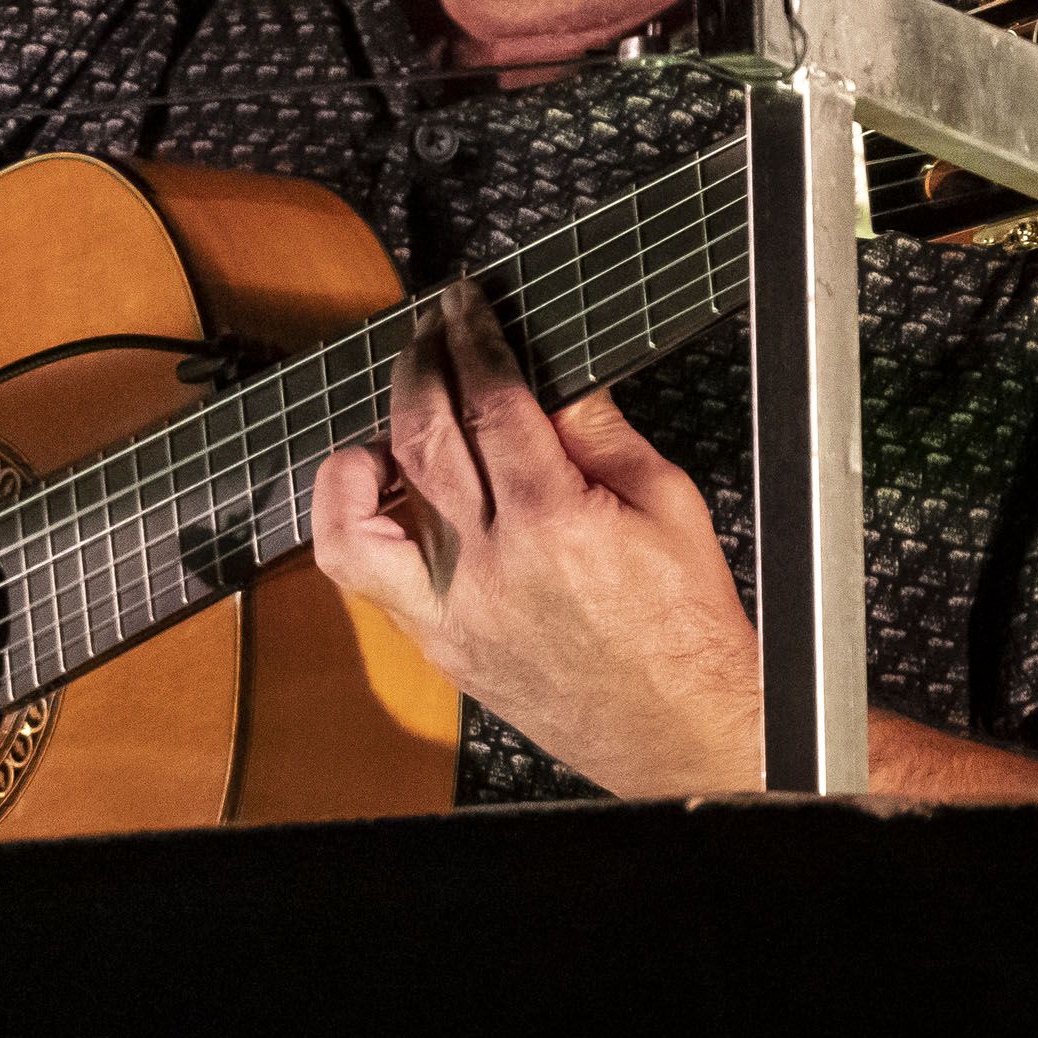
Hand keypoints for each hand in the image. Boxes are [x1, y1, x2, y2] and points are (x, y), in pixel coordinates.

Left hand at [310, 276, 764, 797]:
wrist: (682, 731)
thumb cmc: (685, 627)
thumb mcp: (670, 503)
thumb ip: (600, 430)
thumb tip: (551, 371)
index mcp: (554, 521)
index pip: (491, 402)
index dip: (470, 339)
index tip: (462, 306)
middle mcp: (490, 565)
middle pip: (422, 434)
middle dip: (420, 365)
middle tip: (431, 332)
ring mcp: (452, 610)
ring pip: (363, 508)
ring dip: (369, 440)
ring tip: (400, 411)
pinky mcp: (437, 642)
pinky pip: (361, 573)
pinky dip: (352, 517)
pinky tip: (377, 487)